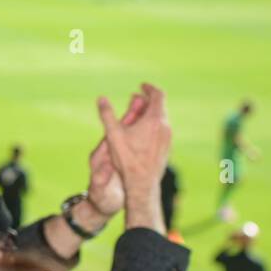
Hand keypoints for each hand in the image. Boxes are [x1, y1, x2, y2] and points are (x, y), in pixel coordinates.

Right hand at [98, 83, 170, 230]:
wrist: (142, 183)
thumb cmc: (127, 159)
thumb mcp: (113, 134)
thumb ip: (107, 114)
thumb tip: (101, 98)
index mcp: (155, 120)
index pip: (158, 95)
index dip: (149, 88)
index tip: (141, 86)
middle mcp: (165, 127)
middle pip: (160, 106)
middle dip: (147, 100)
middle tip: (135, 99)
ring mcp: (168, 138)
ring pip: (161, 119)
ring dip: (149, 113)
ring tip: (136, 116)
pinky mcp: (167, 147)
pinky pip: (162, 130)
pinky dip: (153, 125)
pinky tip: (141, 133)